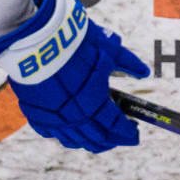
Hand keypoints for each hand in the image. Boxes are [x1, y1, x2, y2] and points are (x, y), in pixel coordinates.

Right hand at [0, 0, 148, 153]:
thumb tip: (144, 72)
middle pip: (97, 139)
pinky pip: (52, 133)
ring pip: (74, 141)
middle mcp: (74, 117)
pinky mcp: (35, 114)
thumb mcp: (108, 49)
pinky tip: (71, 130)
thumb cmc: (75, 42)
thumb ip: (128, 63)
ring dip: (90, 141)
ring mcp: (53, 118)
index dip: (128, 132)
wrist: (35, 38)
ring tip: (100, 136)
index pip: (116, 126)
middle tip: (121, 137)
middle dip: (112, 140)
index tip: (135, 132)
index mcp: (95, 103)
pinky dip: (64, 135)